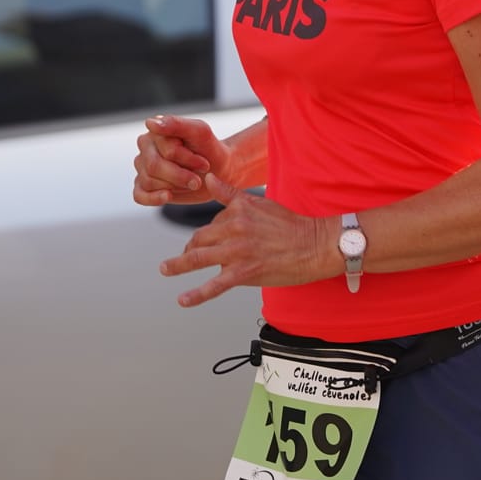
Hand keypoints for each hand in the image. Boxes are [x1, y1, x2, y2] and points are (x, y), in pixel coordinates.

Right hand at [131, 114, 228, 205]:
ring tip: (189, 183)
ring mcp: (142, 167)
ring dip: (174, 186)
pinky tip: (167, 196)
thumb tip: (150, 123)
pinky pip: (139, 195)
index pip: (166, 150)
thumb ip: (176, 124)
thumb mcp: (200, 132)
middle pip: (154, 166)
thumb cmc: (209, 150)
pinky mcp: (144, 186)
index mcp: (156, 132)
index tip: (204, 164)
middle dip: (180, 176)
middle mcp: (145, 147)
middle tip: (197, 181)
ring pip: (149, 181)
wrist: (216, 171)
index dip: (187, 160)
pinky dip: (153, 198)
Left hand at [157, 173, 335, 307]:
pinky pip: (214, 286)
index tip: (205, 242)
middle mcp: (233, 228)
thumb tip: (208, 179)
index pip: (211, 223)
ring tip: (166, 269)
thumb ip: (230, 194)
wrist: (315, 245)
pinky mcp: (244, 273)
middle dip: (188, 249)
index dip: (207, 234)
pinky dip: (196, 295)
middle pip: (199, 239)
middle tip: (181, 258)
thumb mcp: (259, 202)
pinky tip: (183, 300)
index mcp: (237, 210)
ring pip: (199, 258)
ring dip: (178, 265)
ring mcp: (237, 252)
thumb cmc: (290, 225)